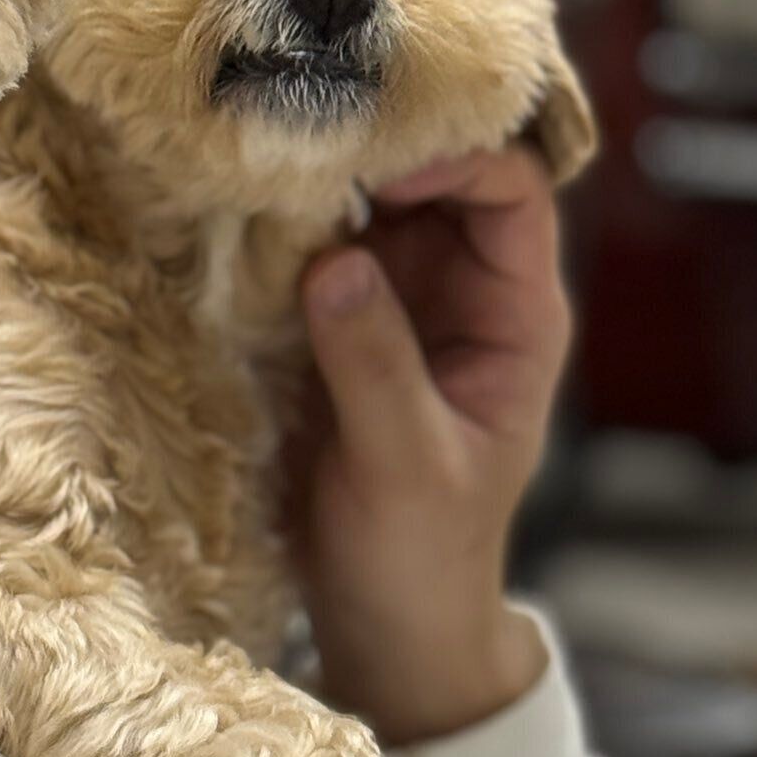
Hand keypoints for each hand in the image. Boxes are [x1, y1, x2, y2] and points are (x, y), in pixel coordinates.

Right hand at [290, 145, 567, 746]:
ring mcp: (398, 303)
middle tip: (301, 142)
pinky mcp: (336, 324)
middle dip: (375, 151)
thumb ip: (377, 365)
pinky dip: (280, 230)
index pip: (512, 192)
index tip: (378, 172)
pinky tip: (240, 220)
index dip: (456, 159)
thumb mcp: (405, 465)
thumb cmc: (421, 552)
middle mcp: (462, 291)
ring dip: (318, 186)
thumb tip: (337, 262)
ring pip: (367, 205)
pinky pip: (313, 250)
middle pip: (432, 176)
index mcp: (516, 317)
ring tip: (260, 172)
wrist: (383, 614)